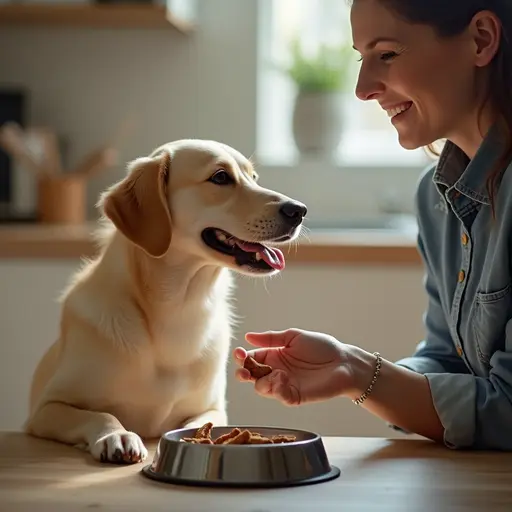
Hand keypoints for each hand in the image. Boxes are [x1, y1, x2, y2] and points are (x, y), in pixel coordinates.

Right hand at [233, 328, 356, 405]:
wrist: (343, 363)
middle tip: (244, 371)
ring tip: (276, 373)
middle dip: (243, 373)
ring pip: (261, 388)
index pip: (252, 358)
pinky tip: (283, 379)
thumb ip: (270, 339)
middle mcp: (276, 371)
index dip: (242, 357)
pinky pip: (278, 396)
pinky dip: (276, 389)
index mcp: (274, 355)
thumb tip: (247, 336)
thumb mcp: (293, 337)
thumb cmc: (321, 347)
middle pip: (251, 376)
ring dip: (262, 381)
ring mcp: (284, 385)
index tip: (240, 353)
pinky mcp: (294, 397)